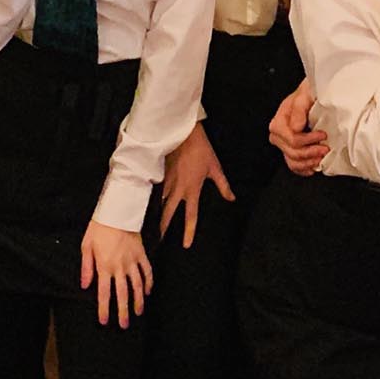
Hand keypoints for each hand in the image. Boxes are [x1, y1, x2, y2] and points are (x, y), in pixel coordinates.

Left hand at [80, 221, 151, 326]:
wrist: (118, 210)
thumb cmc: (99, 227)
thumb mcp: (86, 246)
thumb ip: (86, 267)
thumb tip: (85, 285)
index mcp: (104, 266)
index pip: (104, 293)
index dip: (104, 309)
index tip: (105, 321)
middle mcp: (120, 266)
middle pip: (123, 294)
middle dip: (123, 311)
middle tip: (124, 325)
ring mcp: (132, 261)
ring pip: (138, 285)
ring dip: (138, 300)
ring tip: (138, 312)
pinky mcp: (141, 254)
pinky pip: (147, 271)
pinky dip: (149, 282)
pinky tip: (149, 291)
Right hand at [159, 122, 233, 248]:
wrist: (183, 133)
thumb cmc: (201, 150)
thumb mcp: (215, 168)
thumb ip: (223, 186)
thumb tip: (232, 198)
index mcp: (192, 190)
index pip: (191, 216)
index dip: (189, 232)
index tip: (186, 245)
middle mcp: (177, 189)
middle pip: (168, 213)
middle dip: (163, 228)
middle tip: (159, 241)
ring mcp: (166, 182)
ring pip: (159, 203)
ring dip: (156, 215)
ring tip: (151, 227)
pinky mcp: (160, 174)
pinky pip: (155, 191)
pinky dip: (152, 200)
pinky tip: (148, 206)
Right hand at [268, 78, 327, 175]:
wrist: (312, 94)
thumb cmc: (309, 92)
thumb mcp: (305, 93)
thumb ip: (300, 108)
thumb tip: (296, 127)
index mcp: (279, 120)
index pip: (291, 139)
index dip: (308, 140)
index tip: (323, 134)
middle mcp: (278, 133)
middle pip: (292, 152)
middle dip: (310, 152)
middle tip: (325, 148)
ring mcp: (284, 143)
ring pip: (292, 161)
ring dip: (308, 162)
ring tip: (320, 158)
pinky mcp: (290, 148)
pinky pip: (293, 165)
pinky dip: (303, 168)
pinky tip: (312, 167)